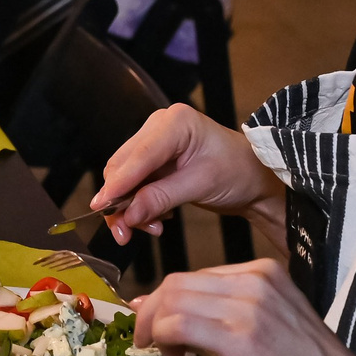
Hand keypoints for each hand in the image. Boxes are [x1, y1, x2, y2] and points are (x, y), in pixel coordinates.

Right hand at [93, 104, 285, 242]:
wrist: (255, 178)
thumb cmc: (238, 173)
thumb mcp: (201, 185)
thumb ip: (161, 198)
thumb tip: (128, 215)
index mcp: (174, 122)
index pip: (137, 156)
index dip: (118, 184)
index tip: (101, 207)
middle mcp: (158, 126)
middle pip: (123, 166)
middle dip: (122, 201)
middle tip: (125, 233)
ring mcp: (154, 142)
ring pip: (125, 177)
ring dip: (130, 206)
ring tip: (151, 228)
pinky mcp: (154, 158)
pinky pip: (134, 182)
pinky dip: (139, 203)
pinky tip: (157, 218)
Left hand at [132, 259, 355, 355]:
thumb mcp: (271, 321)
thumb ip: (228, 310)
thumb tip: (172, 311)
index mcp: (263, 272)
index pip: (193, 275)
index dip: (164, 300)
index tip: (153, 323)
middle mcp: (255, 281)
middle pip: (177, 284)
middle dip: (151, 312)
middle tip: (149, 341)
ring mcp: (250, 307)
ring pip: (173, 302)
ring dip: (155, 329)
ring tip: (169, 355)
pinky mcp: (244, 338)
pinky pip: (180, 326)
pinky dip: (164, 340)